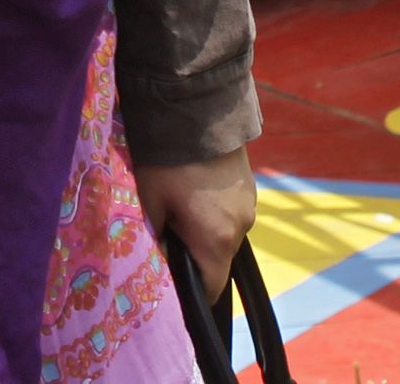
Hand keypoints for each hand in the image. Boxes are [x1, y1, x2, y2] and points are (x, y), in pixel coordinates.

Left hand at [136, 148, 257, 301]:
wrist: (196, 107)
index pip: (211, 288)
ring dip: (204, 229)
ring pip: (225, 234)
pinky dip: (214, 210)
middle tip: (166, 233)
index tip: (172, 283)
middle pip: (218, 260)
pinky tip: (193, 188)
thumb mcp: (149, 199)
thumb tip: (157, 259)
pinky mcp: (250, 186)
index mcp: (216, 239)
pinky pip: (231, 212)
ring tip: (178, 204)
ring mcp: (250, 204)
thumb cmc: (167, 158)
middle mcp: (241, 226)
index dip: (191, 293)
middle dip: (194, 255)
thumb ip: (154, 237)